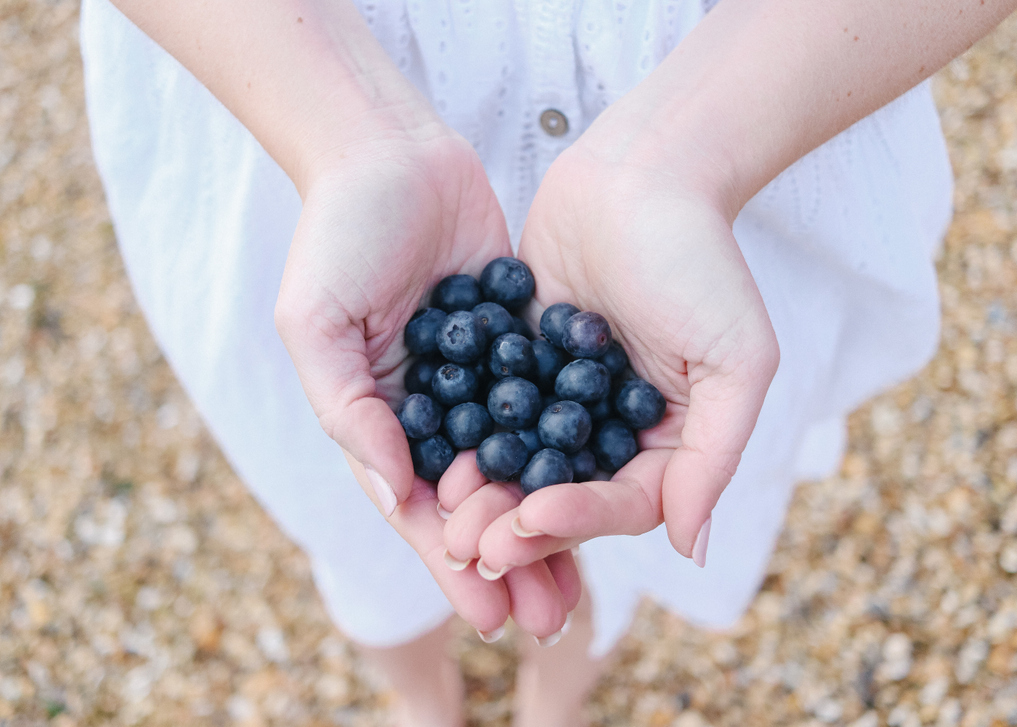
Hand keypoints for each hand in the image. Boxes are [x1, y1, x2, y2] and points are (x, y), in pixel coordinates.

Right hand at [275, 129, 577, 638]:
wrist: (391, 153)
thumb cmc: (338, 235)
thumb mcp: (318, 323)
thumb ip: (348, 407)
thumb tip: (395, 490)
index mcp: (379, 418)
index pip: (418, 508)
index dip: (454, 563)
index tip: (490, 615)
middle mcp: (432, 410)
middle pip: (478, 502)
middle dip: (513, 560)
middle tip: (553, 618)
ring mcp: (480, 379)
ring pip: (521, 467)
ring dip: (551, 521)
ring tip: (586, 579)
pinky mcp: (519, 343)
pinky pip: (550, 406)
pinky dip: (573, 449)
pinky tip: (609, 486)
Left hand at [443, 127, 778, 572]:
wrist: (645, 170)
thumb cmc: (700, 258)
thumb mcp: (736, 357)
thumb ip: (714, 453)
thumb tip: (692, 550)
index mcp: (667, 438)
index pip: (622, 502)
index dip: (577, 520)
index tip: (530, 521)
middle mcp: (613, 425)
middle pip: (564, 492)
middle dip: (519, 522)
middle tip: (471, 543)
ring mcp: (564, 394)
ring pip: (522, 459)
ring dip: (487, 490)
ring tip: (445, 508)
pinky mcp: (523, 358)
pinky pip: (492, 407)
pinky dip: (466, 432)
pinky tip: (432, 450)